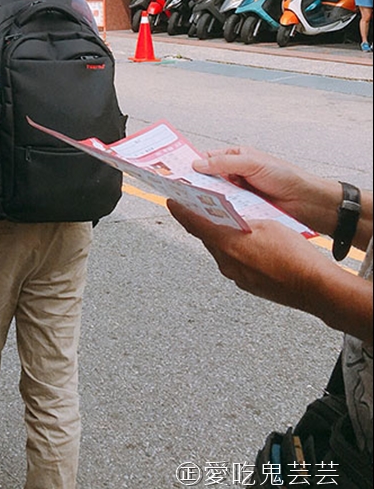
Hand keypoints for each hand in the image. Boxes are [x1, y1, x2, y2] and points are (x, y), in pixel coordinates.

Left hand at [169, 201, 318, 306]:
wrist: (316, 288)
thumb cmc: (294, 255)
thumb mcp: (267, 224)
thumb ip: (243, 220)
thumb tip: (232, 220)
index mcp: (228, 244)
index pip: (195, 224)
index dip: (181, 211)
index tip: (172, 201)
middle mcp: (227, 263)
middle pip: (207, 237)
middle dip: (204, 222)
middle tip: (200, 207)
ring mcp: (237, 276)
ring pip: (221, 250)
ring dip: (221, 237)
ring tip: (229, 224)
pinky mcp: (247, 284)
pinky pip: (234, 262)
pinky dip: (234, 250)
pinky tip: (247, 244)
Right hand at [191, 146, 339, 233]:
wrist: (309, 203)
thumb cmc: (286, 176)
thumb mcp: (253, 163)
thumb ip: (224, 163)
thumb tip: (198, 164)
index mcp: (235, 159)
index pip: (206, 160)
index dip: (190, 165)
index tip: (174, 171)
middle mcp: (235, 176)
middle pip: (207, 181)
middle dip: (195, 186)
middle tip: (179, 192)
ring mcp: (239, 195)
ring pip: (215, 199)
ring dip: (208, 202)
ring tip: (193, 206)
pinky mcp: (245, 212)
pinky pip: (227, 213)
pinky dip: (220, 215)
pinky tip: (213, 218)